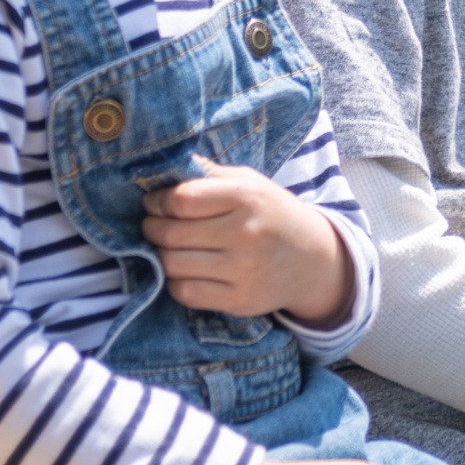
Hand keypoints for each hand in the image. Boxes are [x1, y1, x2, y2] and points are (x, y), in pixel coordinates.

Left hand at [144, 164, 351, 326]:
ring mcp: (243, 270)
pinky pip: (186, 293)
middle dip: (151, 229)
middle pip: (171, 234)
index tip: (155, 202)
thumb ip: (210, 174)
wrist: (313, 259)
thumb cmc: (272, 214)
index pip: (182, 199)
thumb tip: (167, 165)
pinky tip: (182, 271)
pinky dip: (174, 282)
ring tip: (165, 247)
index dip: (158, 201)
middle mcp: (246, 233)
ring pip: (173, 266)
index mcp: (247, 197)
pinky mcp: (240, 299)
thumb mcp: (251, 183)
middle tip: (151, 225)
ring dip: (159, 256)